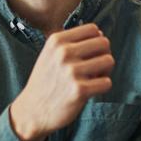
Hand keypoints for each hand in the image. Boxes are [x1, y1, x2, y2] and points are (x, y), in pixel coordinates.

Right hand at [10, 23, 113, 140]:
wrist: (32, 111)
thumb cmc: (46, 82)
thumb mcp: (50, 54)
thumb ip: (72, 43)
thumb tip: (102, 35)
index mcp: (56, 41)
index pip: (93, 29)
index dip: (97, 41)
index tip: (90, 54)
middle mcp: (63, 53)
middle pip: (104, 43)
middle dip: (103, 55)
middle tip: (95, 68)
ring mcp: (71, 71)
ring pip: (109, 61)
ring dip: (105, 71)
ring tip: (92, 79)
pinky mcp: (79, 90)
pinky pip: (107, 82)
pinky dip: (102, 87)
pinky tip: (90, 90)